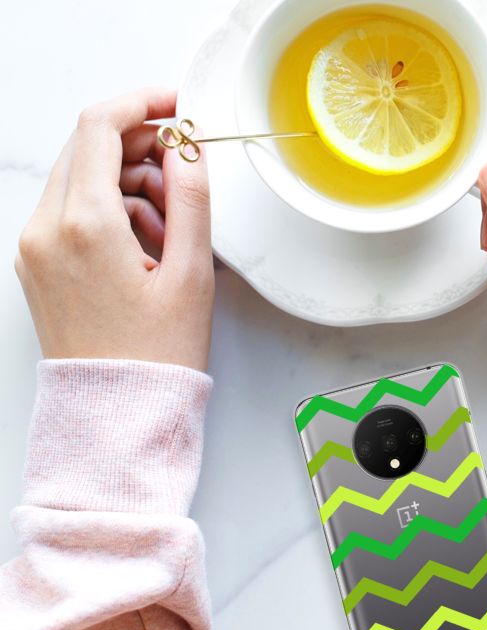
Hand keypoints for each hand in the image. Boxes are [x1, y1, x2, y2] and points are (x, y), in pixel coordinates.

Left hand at [15, 88, 213, 371]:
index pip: (101, 127)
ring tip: (173, 228)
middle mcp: (47, 229)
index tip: (176, 105)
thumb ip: (192, 198)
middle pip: (88, 148)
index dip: (143, 103)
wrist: (117, 411)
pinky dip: (110, 209)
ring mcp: (35, 246)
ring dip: (129, 182)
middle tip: (185, 173)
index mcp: (85, 225)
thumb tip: (188, 147)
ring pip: (81, 178)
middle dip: (141, 147)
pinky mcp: (37, 263)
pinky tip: (147, 244)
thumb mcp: (192, 272)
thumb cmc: (156, 354)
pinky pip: (72, 210)